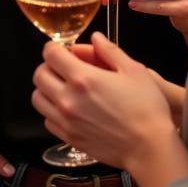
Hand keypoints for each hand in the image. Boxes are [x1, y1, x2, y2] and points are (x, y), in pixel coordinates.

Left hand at [31, 32, 176, 172]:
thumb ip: (110, 51)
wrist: (149, 148)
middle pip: (39, 75)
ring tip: (63, 88)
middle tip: (63, 68)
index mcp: (83, 78)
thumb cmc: (147, 109)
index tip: (62, 50)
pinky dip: (52, 111)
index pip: (50, 54)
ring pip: (38, 98)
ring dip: (46, 89)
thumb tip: (96, 37)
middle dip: (48, 66)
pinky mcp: (68, 137)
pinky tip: (69, 109)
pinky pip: (47, 120)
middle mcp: (68, 99)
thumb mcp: (134, 71)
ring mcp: (66, 120)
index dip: (54, 48)